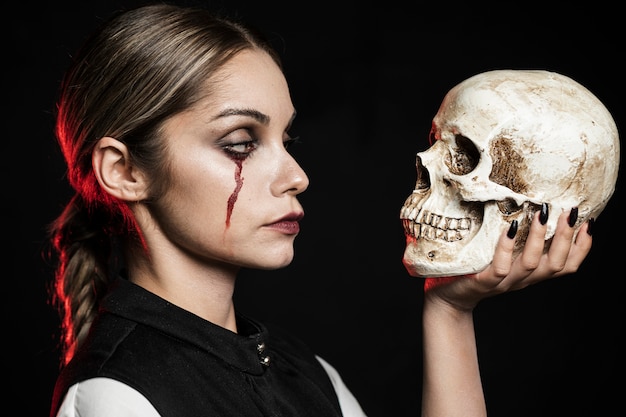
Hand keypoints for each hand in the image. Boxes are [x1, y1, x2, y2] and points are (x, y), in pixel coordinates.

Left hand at [423, 208, 592, 310]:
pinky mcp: (483, 282)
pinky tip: (510, 229)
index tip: (589, 223)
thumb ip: (518, 240)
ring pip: (531, 265)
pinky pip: (499, 268)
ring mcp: (503, 282)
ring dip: (540, 238)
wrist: (447, 298)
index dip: (582, 247)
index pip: (566, 265)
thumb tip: (529, 206)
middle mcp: (522, 280)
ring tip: (542, 214)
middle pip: (555, 264)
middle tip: (571, 212)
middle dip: (567, 238)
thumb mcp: (502, 255)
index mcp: (530, 274)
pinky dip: (507, 248)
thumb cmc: (475, 269)